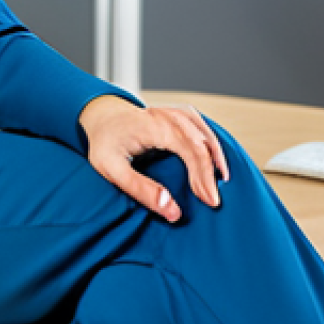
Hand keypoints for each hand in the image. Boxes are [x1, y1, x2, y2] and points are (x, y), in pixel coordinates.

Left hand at [79, 96, 229, 221]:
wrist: (102, 116)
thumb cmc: (105, 142)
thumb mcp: (110, 168)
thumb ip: (140, 189)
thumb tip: (172, 210)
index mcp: (153, 126)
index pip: (190, 149)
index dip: (203, 176)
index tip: (209, 201)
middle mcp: (167, 115)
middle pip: (201, 142)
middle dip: (211, 172)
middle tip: (213, 200)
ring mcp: (175, 112)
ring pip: (206, 133)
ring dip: (216, 157)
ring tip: (222, 182)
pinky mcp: (179, 115)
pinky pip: (202, 128)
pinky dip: (212, 146)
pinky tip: (216, 163)